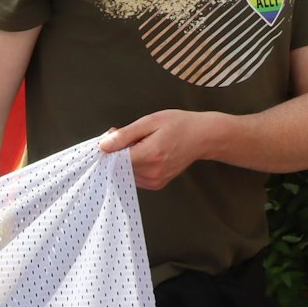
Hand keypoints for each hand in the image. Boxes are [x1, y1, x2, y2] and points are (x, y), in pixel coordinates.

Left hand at [99, 110, 214, 190]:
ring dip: (126, 159)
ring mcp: (154, 181)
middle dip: (117, 151)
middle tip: (130, 135)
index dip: (109, 146)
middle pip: (118, 165)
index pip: (114, 158)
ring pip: (125, 172)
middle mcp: (152, 173)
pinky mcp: (156, 185)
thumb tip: (103, 146)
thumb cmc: (179, 125)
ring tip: (142, 143)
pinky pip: (134, 176)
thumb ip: (125, 135)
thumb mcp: (150, 122)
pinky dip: (134, 165)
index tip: (114, 134)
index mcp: (150, 155)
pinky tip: (146, 153)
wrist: (203, 137)